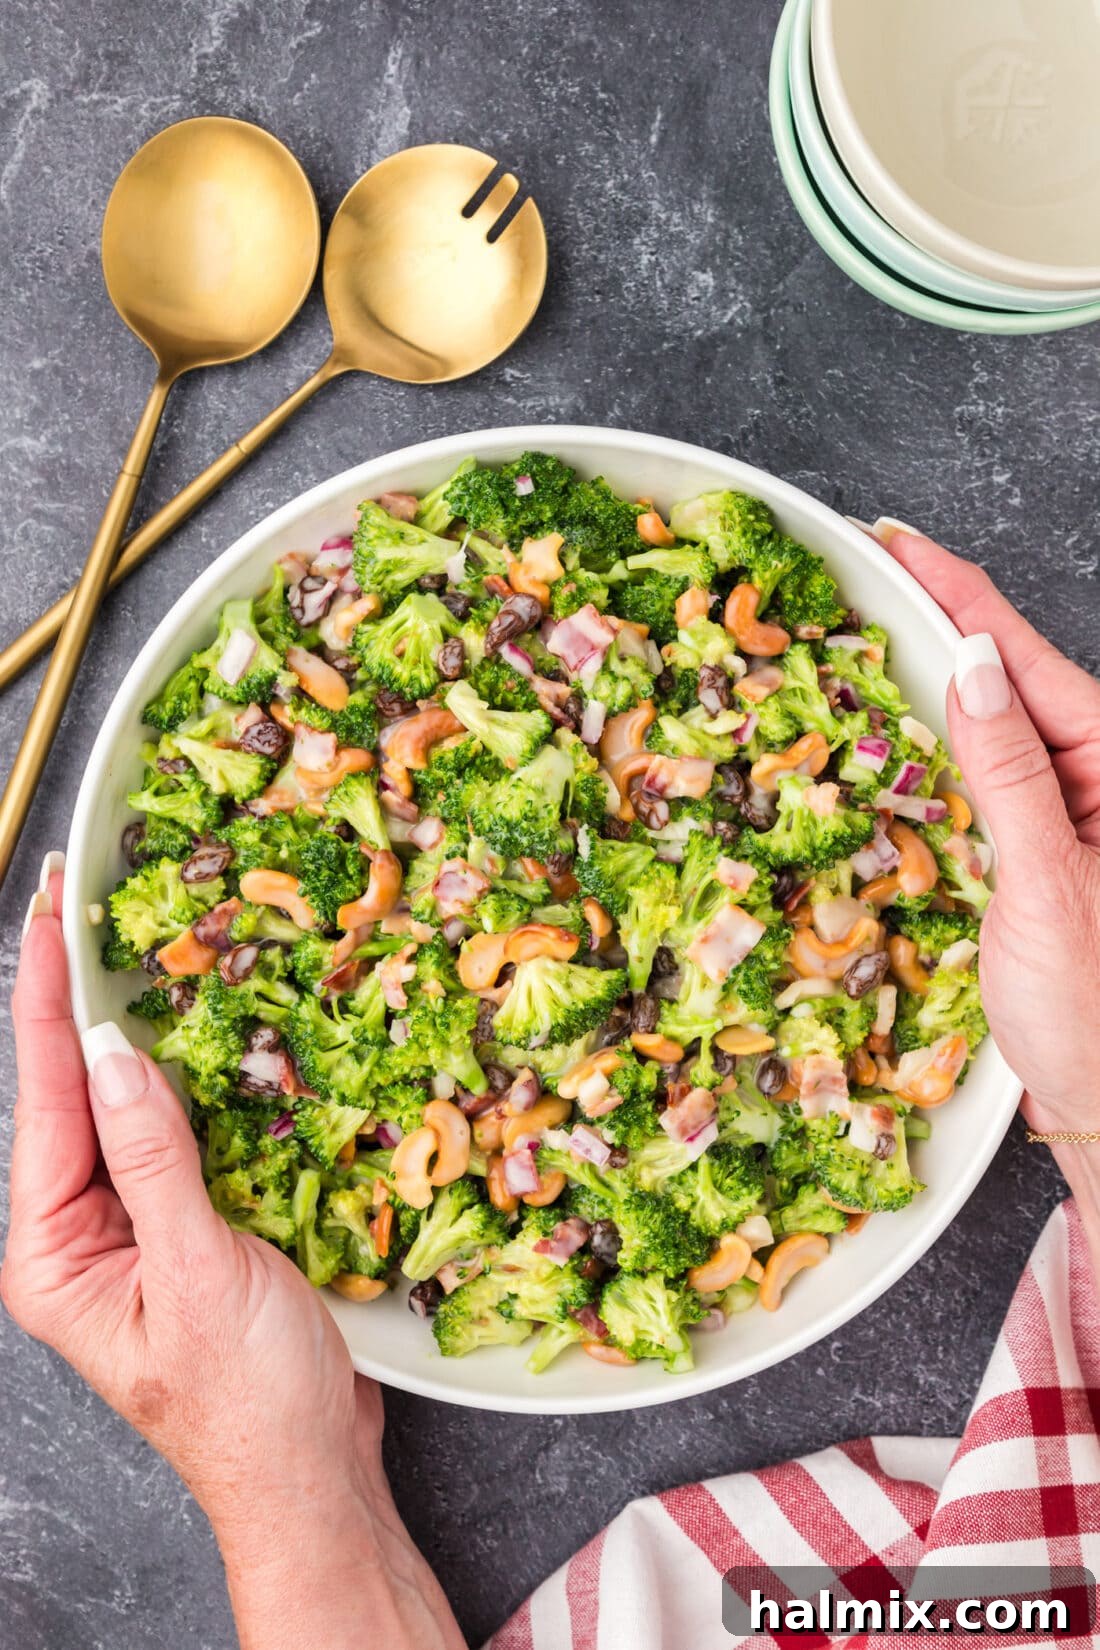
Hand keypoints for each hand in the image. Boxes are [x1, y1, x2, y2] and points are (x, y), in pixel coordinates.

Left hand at [1, 860, 463, 1649]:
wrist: (313, 1473)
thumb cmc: (248, 1403)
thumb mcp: (197, 1274)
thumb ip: (154, 1160)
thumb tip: (110, 1056)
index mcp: (53, 1253)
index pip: (44, 1098)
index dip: (45, 997)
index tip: (52, 912)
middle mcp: (81, 1234)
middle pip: (72, 1092)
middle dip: (77, 997)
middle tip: (81, 901)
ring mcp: (135, 1228)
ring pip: (129, 1105)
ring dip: (137, 1029)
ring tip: (131, 941)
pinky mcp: (189, 1227)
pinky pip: (181, 1134)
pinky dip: (194, 1077)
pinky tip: (205, 1032)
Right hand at [866, 520, 1099, 1157]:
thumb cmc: (1091, 1012)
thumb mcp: (1048, 885)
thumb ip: (1009, 771)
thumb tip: (968, 664)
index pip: (1020, 655)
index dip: (952, 588)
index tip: (891, 538)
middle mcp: (1095, 773)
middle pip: (1003, 672)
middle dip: (932, 614)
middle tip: (857, 566)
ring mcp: (1065, 807)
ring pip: (987, 718)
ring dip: (924, 675)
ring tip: (862, 625)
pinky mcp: (1035, 842)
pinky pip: (978, 772)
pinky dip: (928, 741)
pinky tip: (891, 722)